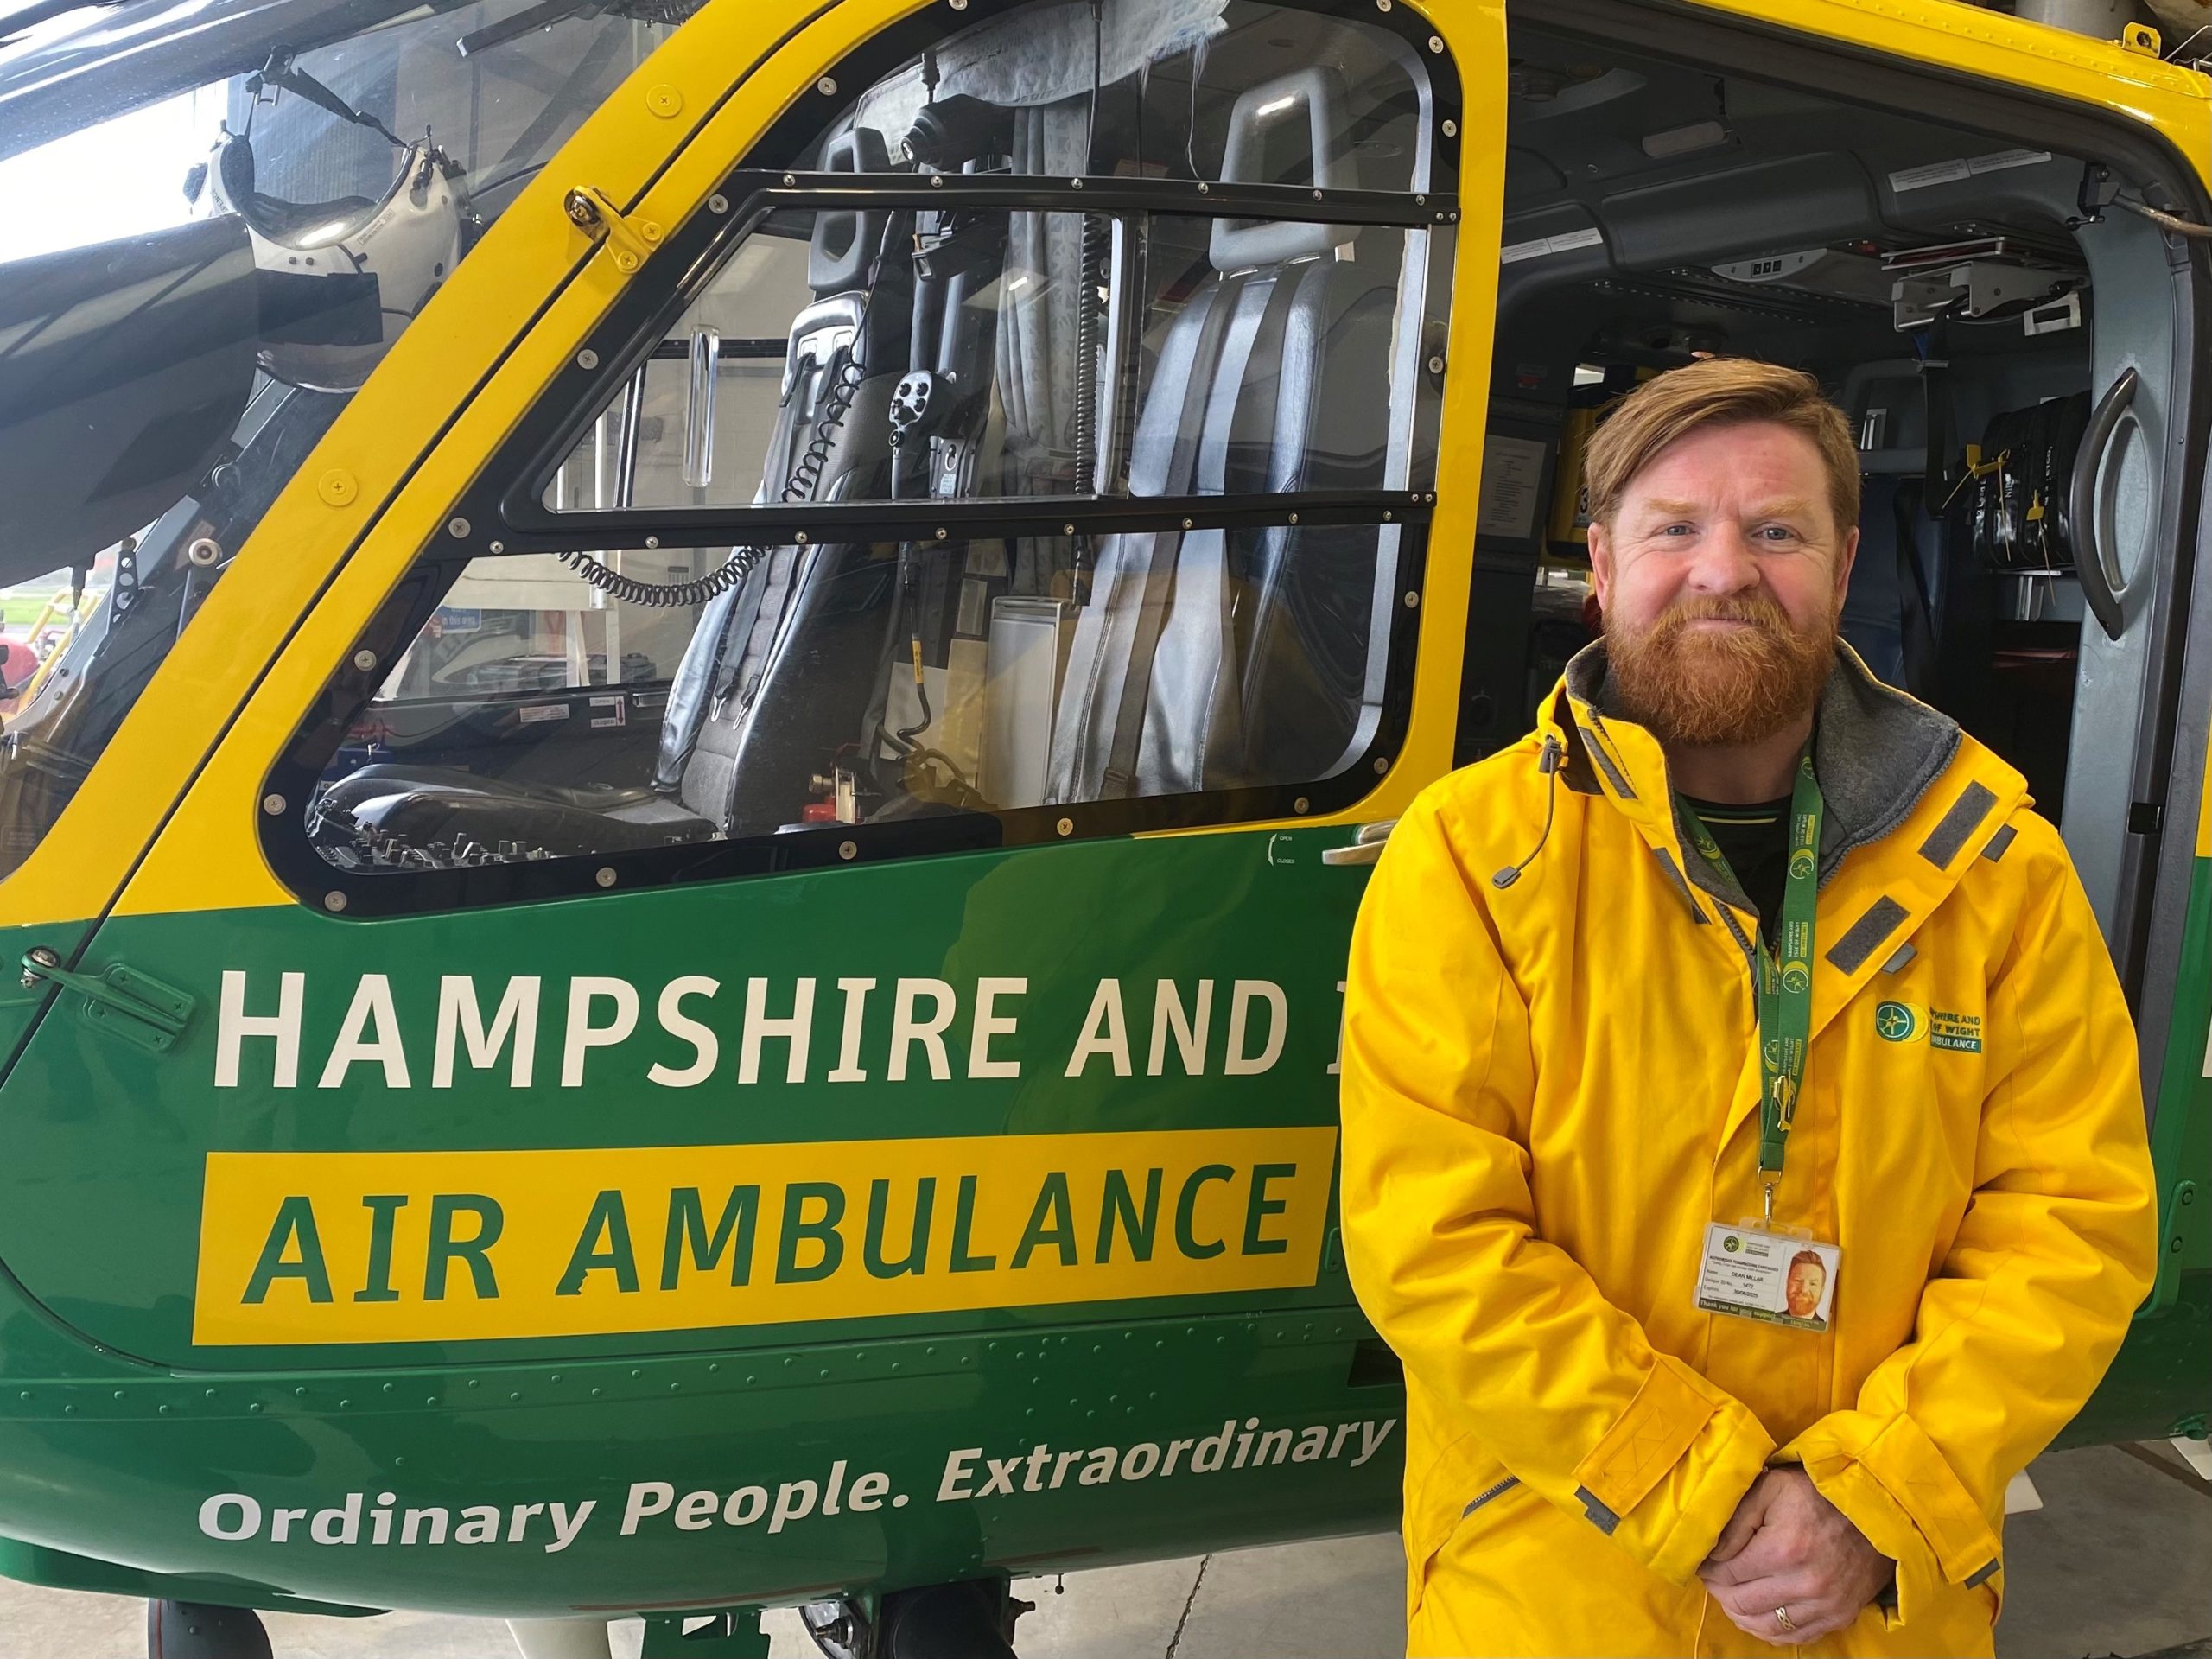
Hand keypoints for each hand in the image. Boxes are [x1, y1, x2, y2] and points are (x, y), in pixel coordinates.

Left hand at [1698, 1468, 1894, 1645]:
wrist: (1876, 1510)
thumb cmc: (1817, 1492)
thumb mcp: (1771, 1488)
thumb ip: (1736, 1520)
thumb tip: (1711, 1554)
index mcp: (1784, 1549)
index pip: (1728, 1574)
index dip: (1709, 1570)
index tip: (1704, 1563)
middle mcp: (1805, 1584)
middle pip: (1742, 1604)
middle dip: (1720, 1592)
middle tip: (1714, 1580)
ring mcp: (1826, 1606)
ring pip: (1766, 1627)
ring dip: (1741, 1615)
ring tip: (1731, 1598)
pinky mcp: (1839, 1617)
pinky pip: (1795, 1637)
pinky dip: (1771, 1630)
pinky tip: (1759, 1615)